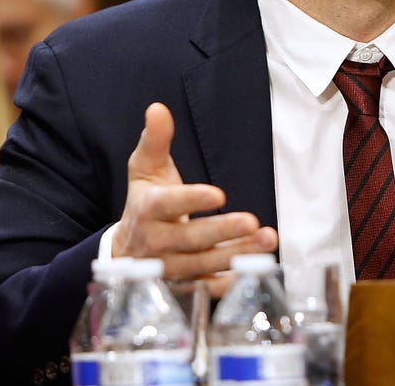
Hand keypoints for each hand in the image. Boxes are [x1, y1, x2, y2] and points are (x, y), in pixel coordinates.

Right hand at [112, 102, 277, 282]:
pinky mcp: (183, 285)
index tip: (219, 194)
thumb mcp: (145, 169)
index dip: (192, 200)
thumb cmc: (145, 201)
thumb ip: (155, 140)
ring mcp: (170, 267)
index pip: (169, 204)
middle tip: (253, 222)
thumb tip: (158, 108)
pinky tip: (254, 272)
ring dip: (237, 255)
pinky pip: (206, 288)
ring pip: (204, 264)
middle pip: (191, 239)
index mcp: (148, 209)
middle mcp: (156, 241)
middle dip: (223, 231)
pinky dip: (228, 283)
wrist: (127, 250)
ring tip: (267, 243)